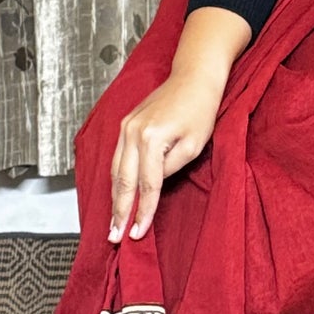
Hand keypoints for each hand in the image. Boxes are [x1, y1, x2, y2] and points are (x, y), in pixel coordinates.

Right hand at [108, 63, 225, 242]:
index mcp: (150, 138)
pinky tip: (117, 195)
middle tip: (115, 237)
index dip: (143, 212)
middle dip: (119, 211)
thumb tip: (153, 186)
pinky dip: (115, 179)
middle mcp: (132, 132)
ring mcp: (125, 127)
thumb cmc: (200, 108)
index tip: (138, 233)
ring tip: (113, 222)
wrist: (193, 76)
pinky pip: (116, 158)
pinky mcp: (125, 124)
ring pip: (114, 171)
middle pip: (123, 181)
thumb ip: (170, 168)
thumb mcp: (194, 145)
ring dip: (113, 198)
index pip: (147, 185)